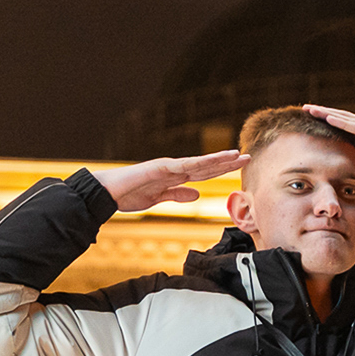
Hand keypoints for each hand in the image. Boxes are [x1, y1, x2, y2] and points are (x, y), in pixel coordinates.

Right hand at [94, 151, 244, 211]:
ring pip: (196, 163)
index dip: (221, 169)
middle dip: (226, 162)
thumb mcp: (159, 199)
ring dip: (216, 160)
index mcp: (175, 177)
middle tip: (247, 156)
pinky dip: (193, 164)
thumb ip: (177, 195)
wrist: (107, 192)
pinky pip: (178, 167)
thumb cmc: (129, 194)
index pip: (204, 173)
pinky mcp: (156, 168)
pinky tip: (208, 162)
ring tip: (234, 155)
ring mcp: (166, 167)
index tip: (239, 166)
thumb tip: (196, 195)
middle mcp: (173, 168)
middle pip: (205, 165)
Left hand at [302, 106, 354, 195]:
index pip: (345, 129)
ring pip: (349, 119)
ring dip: (329, 114)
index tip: (310, 122)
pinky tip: (330, 118)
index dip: (328, 124)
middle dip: (324, 114)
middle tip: (305, 108)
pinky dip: (344, 123)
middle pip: (344, 119)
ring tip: (312, 109)